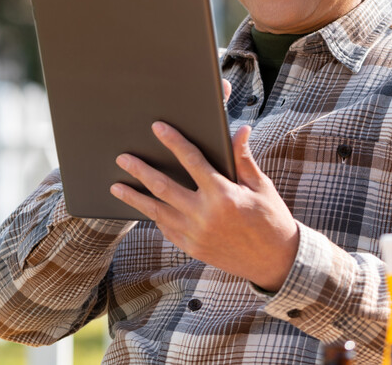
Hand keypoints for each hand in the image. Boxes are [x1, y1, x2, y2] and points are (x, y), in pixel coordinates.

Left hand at [109, 81, 299, 290]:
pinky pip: (166, 229)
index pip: (192, 160)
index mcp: (223, 194)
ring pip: (157, 212)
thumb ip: (243, 159)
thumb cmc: (271, 219)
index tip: (158, 128)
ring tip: (116, 186)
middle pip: (163, 187)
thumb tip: (240, 130)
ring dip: (135, 197)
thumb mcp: (261, 186)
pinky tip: (144, 207)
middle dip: (140, 170)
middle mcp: (205, 215)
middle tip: (122, 158)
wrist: (275, 262)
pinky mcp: (192, 249)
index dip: (173, 141)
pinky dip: (154, 216)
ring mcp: (195, 234)